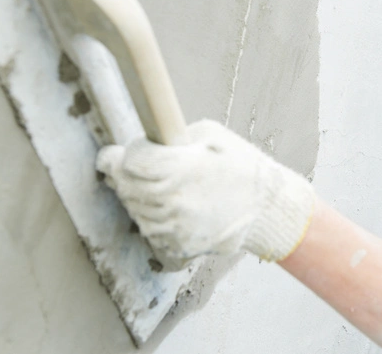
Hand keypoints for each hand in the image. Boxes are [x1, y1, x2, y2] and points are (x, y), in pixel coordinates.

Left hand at [96, 119, 314, 265]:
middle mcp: (174, 201)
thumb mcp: (210, 135)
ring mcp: (175, 228)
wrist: (267, 208)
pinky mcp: (179, 247)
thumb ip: (172, 137)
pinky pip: (150, 231)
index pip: (128, 163)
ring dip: (138, 198)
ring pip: (134, 211)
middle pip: (125, 187)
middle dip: (124, 175)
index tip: (114, 155)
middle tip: (136, 168)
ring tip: (162, 187)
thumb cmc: (241, 167)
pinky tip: (171, 208)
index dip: (117, 156)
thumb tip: (143, 142)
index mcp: (181, 169)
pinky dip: (154, 219)